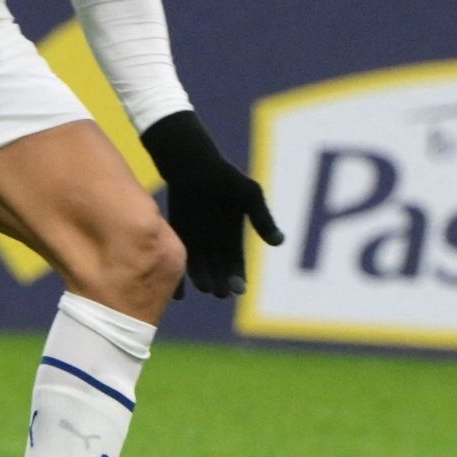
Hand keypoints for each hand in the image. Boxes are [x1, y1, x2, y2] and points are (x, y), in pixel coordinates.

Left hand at [140, 111, 284, 298]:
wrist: (193, 164)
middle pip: (217, 272)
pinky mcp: (176, 234)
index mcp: (233, 240)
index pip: (236, 267)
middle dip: (219, 283)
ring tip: (203, 286)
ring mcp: (194, 241)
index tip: (238, 289)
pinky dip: (177, 269)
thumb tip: (280, 242)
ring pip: (198, 268)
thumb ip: (262, 218)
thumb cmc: (226, 178)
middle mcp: (214, 246)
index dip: (237, 278)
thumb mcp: (249, 195)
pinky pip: (177, 255)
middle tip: (219, 292)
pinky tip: (177, 285)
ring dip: (200, 279)